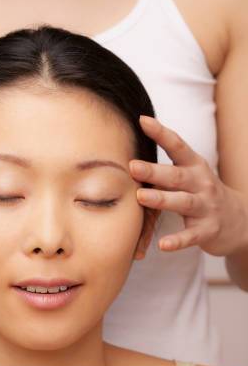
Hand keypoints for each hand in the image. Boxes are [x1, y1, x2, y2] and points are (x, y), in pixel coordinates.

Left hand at [129, 115, 247, 256]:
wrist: (240, 221)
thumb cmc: (202, 195)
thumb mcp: (190, 175)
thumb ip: (166, 168)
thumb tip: (129, 157)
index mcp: (195, 166)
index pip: (177, 146)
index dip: (161, 133)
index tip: (142, 121)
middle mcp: (201, 183)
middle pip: (176, 175)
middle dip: (154, 171)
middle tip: (132, 166)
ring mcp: (206, 207)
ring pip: (182, 202)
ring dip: (161, 199)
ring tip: (140, 197)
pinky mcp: (207, 230)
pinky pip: (190, 236)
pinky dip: (177, 240)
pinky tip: (163, 245)